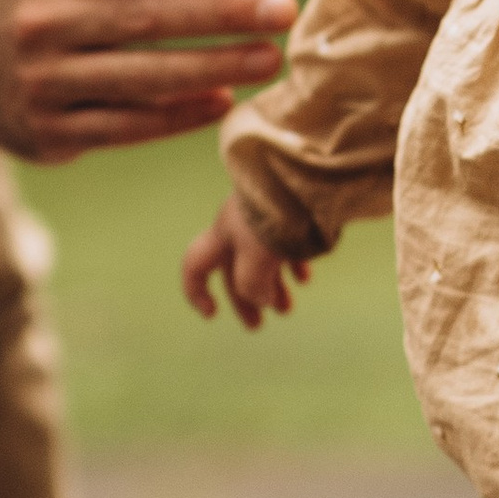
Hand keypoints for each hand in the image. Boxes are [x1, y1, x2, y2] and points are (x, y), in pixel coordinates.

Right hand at [0, 0, 295, 166]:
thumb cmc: (46, 0)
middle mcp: (39, 22)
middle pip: (139, 17)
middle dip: (218, 12)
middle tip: (282, 7)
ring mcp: (42, 82)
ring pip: (140, 77)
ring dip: (212, 67)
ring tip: (270, 58)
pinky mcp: (49, 132)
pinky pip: (127, 126)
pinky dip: (179, 115)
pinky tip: (225, 101)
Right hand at [183, 194, 309, 326]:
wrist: (304, 171)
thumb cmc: (273, 215)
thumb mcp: (255, 257)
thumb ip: (251, 284)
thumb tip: (260, 299)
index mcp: (221, 236)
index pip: (194, 266)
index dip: (196, 292)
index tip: (212, 314)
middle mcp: (237, 227)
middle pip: (233, 271)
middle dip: (244, 300)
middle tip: (257, 326)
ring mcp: (263, 219)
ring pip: (261, 260)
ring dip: (272, 288)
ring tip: (287, 309)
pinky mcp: (289, 213)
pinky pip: (285, 244)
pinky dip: (291, 265)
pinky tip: (304, 278)